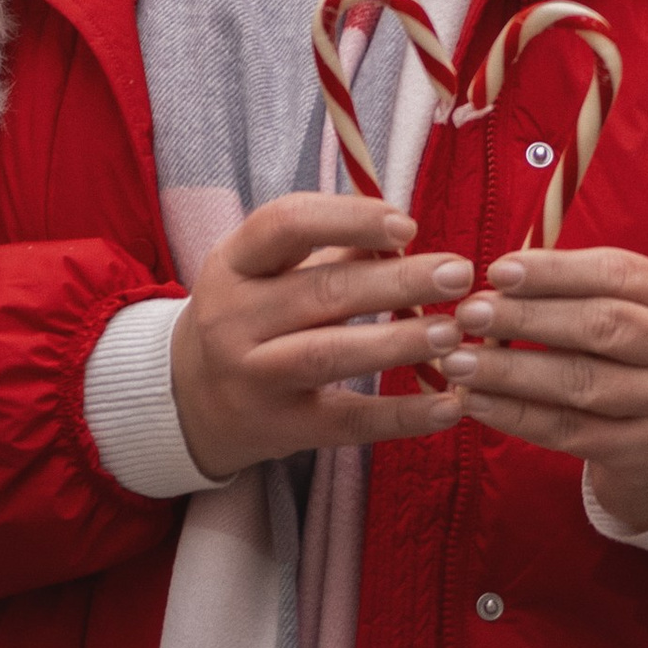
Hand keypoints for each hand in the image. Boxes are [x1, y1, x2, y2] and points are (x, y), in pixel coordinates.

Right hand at [168, 194, 470, 481]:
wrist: (189, 400)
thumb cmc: (250, 317)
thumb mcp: (267, 273)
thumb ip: (331, 251)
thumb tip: (403, 233)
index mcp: (233, 263)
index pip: (285, 224)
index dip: (348, 219)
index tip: (407, 226)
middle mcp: (234, 319)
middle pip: (321, 292)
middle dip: (396, 281)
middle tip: (458, 274)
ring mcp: (253, 377)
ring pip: (330, 354)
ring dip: (398, 342)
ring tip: (452, 332)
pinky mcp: (281, 428)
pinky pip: (349, 423)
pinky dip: (403, 416)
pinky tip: (449, 406)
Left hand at [441, 244, 647, 527]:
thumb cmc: (633, 360)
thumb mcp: (627, 312)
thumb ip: (575, 291)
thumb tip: (496, 280)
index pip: (614, 273)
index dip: (553, 271)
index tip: (496, 271)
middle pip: (601, 326)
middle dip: (527, 318)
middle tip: (469, 314)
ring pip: (582, 382)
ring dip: (512, 371)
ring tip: (458, 361)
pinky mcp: (642, 452)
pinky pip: (568, 430)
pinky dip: (516, 415)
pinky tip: (476, 402)